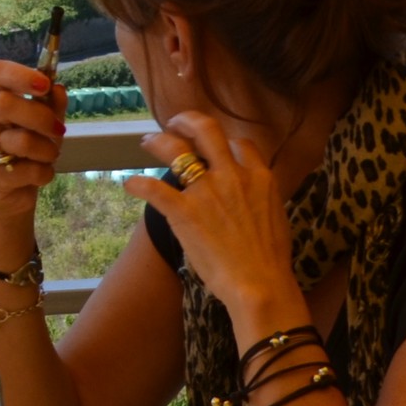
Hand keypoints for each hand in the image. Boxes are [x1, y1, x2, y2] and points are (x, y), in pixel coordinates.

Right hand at [0, 59, 64, 225]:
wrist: (10, 192)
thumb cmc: (26, 149)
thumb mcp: (44, 122)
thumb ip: (52, 104)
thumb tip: (58, 89)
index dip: (21, 75)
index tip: (45, 84)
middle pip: (4, 104)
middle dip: (41, 117)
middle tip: (60, 129)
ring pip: (21, 140)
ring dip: (48, 150)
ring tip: (49, 155)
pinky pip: (28, 169)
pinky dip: (44, 173)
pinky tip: (38, 174)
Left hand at [124, 110, 301, 333]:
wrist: (261, 284)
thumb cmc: (270, 259)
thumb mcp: (275, 216)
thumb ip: (259, 197)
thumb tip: (249, 196)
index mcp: (258, 177)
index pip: (239, 143)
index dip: (224, 142)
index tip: (211, 146)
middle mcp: (232, 175)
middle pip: (206, 130)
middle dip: (187, 121)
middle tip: (174, 125)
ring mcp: (206, 191)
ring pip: (175, 149)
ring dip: (158, 141)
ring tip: (147, 142)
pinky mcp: (184, 211)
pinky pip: (152, 188)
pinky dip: (137, 184)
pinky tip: (130, 185)